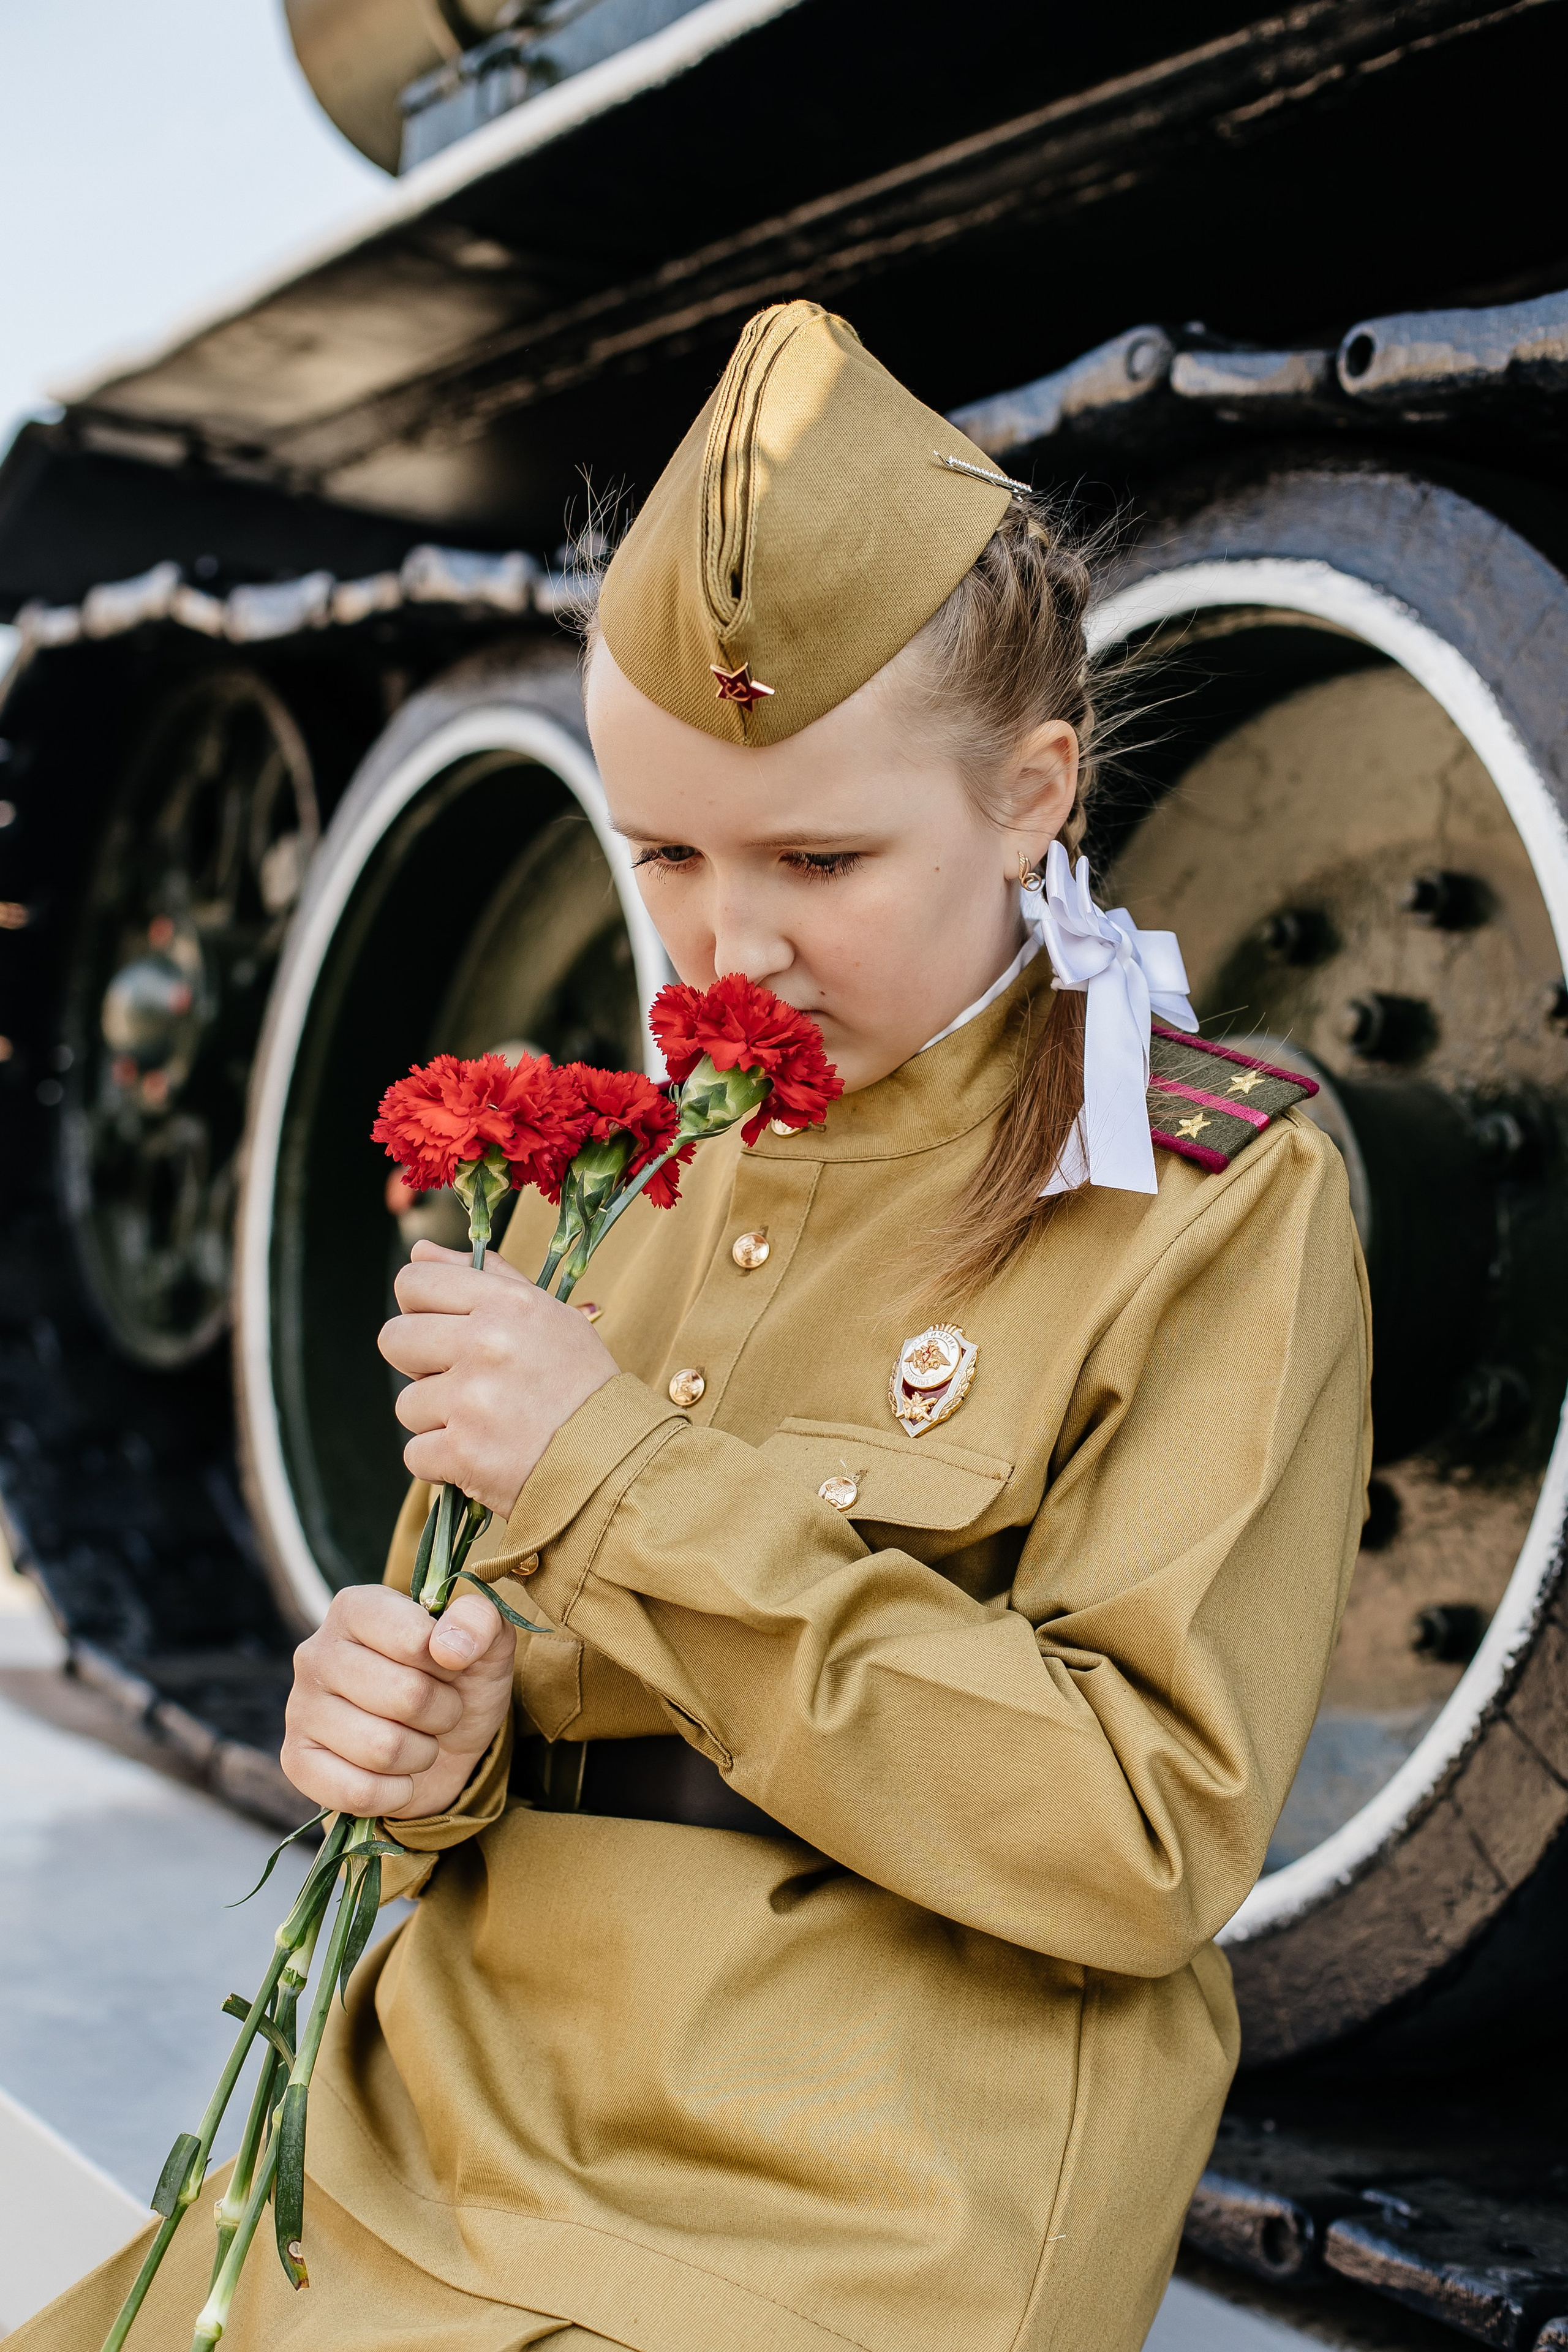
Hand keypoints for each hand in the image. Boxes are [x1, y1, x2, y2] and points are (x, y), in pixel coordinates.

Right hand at [282, 1584, 515, 1819]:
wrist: (444, 1744)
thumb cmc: (458, 1682)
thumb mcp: (486, 1643)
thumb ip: (479, 1621)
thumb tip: (449, 1646)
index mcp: (356, 1608)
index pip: (415, 1638)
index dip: (449, 1663)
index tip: (449, 1666)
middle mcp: (316, 1652)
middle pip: (405, 1696)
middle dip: (442, 1712)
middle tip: (439, 1709)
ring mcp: (299, 1708)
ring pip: (383, 1749)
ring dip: (422, 1753)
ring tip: (418, 1738)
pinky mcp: (296, 1761)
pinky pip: (357, 1792)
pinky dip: (396, 1792)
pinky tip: (397, 1776)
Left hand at [378, 1241, 618, 1516]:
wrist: (615, 1460)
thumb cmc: (580, 1384)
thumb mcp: (546, 1315)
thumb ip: (483, 1276)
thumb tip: (420, 1249)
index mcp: (506, 1303)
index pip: (414, 1281)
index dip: (419, 1308)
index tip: (444, 1331)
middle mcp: (486, 1342)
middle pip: (393, 1339)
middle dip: (418, 1363)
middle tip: (461, 1381)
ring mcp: (472, 1400)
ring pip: (406, 1403)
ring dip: (437, 1419)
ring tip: (485, 1424)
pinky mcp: (463, 1453)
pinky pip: (414, 1453)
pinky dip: (442, 1462)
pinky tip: (481, 1456)